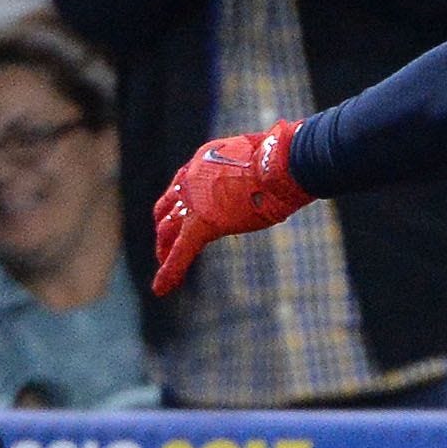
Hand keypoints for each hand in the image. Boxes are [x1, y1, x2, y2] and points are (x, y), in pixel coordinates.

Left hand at [152, 123, 313, 291]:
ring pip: (169, 230)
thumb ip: (257, 171)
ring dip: (165, 250)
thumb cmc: (284, 158)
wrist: (280, 163)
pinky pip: (181, 251)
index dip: (182, 202)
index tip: (183, 214)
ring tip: (163, 268)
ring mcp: (194, 201)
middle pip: (169, 206)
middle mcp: (192, 179)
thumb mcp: (264, 158)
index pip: (184, 184)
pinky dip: (170, 270)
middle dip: (166, 226)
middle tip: (166, 244)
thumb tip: (276, 175)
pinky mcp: (201, 224)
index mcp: (205, 160)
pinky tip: (162, 289)